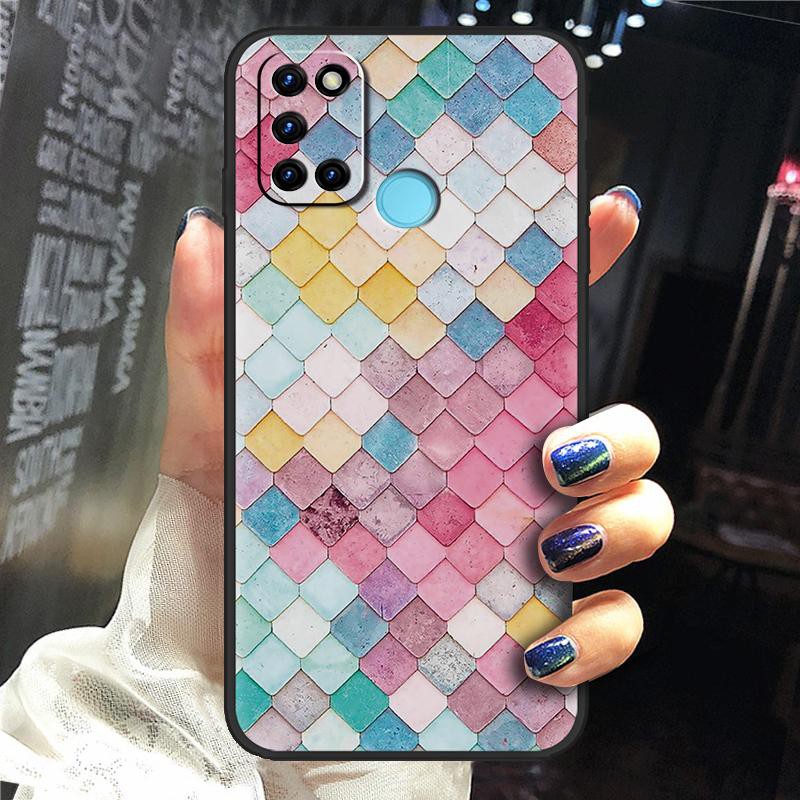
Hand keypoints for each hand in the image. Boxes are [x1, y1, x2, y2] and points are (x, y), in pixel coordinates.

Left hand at [159, 187, 669, 686]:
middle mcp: (491, 479)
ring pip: (632, 513)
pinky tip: (540, 644)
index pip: (525, 334)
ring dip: (620, 520)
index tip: (602, 215)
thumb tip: (204, 237)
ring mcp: (516, 555)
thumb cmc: (227, 560)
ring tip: (551, 540)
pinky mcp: (525, 636)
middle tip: (556, 447)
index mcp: (438, 421)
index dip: (578, 267)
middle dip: (615, 428)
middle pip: (609, 425)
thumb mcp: (210, 446)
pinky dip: (598, 632)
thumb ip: (209, 345)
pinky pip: (608, 627)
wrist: (219, 677)